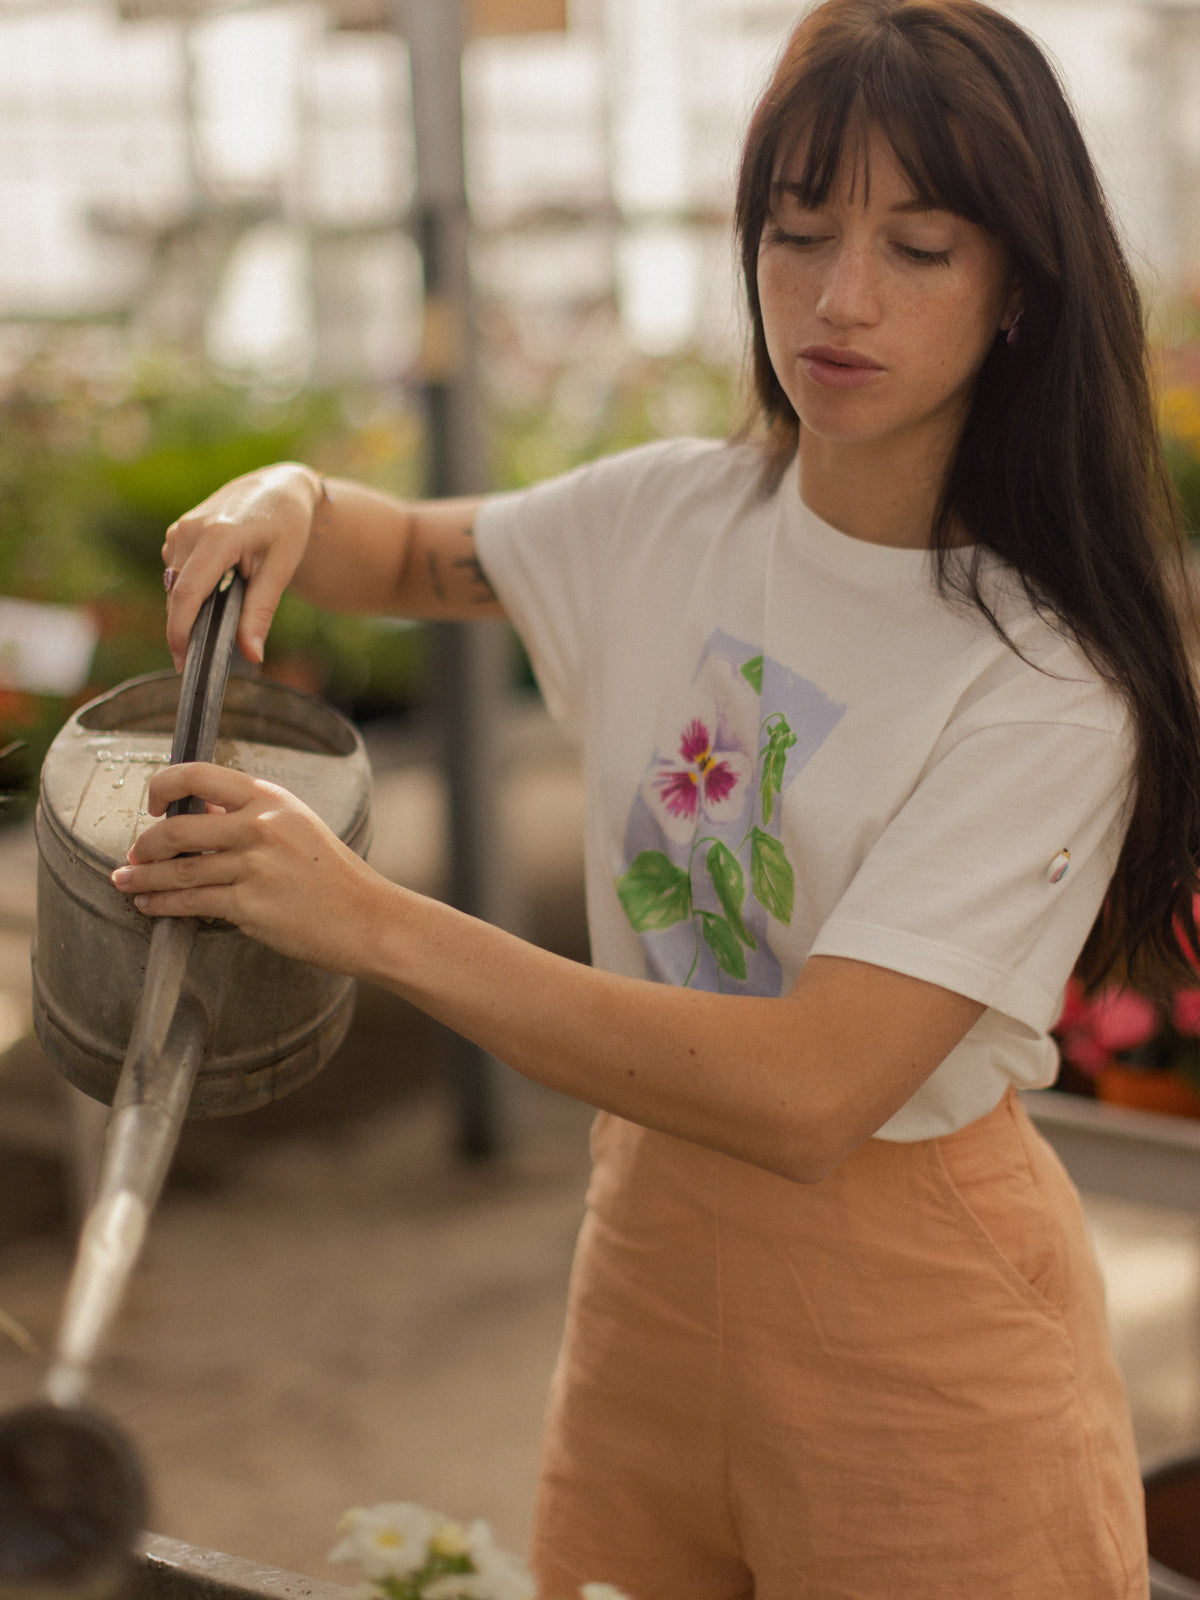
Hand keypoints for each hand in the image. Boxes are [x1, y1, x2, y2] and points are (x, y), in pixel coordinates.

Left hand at [110, 762, 394, 976]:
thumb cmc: (332, 874)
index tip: (151, 803)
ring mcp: (254, 866)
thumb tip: (195, 814)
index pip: (198, 775)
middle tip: (132, 855)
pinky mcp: (250, 905)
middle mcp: (260, 827)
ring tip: (126, 882)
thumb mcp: (296, 826)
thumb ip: (248, 816)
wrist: (367, 918)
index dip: (162, 785)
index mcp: (270, 798)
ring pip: (178, 871)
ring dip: (143, 879)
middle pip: (176, 829)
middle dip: (143, 846)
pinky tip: (149, 905)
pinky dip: (161, 905)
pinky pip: (191, 903)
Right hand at [162, 463, 324, 670]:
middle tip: (196, 661)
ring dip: (191, 607)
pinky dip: (192, 589)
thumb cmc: (286, 527)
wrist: (278, 488)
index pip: (189, 593)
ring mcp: (180, 529)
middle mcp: (191, 530)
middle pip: (177, 594)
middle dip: (184, 629)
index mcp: (219, 536)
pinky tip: (219, 586)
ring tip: (226, 609)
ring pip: (175, 586)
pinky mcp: (177, 532)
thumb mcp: (281, 569)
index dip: (181, 631)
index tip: (182, 662)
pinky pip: (176, 573)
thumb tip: (252, 654)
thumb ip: (261, 611)